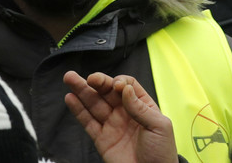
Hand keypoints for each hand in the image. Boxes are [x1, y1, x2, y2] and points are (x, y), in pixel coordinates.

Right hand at [63, 71, 177, 162]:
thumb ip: (140, 107)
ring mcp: (112, 125)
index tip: (116, 86)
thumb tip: (125, 88)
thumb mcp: (160, 126)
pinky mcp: (102, 139)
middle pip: (107, 91)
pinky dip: (78, 110)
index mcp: (142, 106)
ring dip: (82, 90)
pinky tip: (70, 98)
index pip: (126, 86)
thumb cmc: (161, 153)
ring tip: (70, 79)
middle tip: (88, 78)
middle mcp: (125, 113)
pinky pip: (88, 122)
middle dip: (96, 82)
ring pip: (94, 104)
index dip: (119, 82)